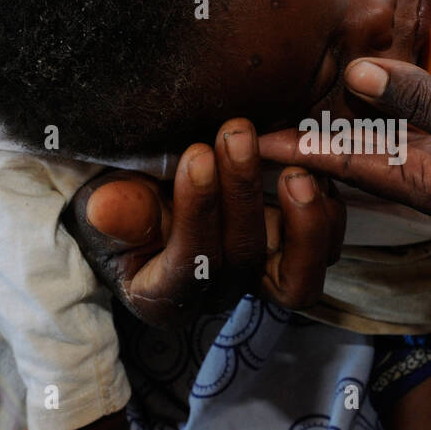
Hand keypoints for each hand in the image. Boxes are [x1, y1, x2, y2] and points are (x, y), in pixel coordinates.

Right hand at [67, 118, 345, 326]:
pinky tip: (311, 161)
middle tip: (238, 133)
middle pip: (244, 258)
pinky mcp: (294, 251)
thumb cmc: (124, 200)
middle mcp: (221, 292)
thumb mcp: (106, 203)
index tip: (196, 155)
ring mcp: (261, 274)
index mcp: (166, 296)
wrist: (154, 188)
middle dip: (242, 192)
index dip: (196, 212)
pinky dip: (324, 208)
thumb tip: (106, 210)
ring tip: (294, 165)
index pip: (191, 264)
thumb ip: (115, 210)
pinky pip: (324, 245)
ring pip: (300, 272)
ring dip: (302, 218)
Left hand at [259, 38, 430, 219]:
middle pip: (355, 138)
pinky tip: (347, 25)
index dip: (298, 153)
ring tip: (284, 58)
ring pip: (379, 98)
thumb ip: (420, 101)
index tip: (244, 138)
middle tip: (247, 99)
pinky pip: (413, 65)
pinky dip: (385, 49)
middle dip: (306, 121)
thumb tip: (357, 73)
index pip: (350, 167)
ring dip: (340, 81)